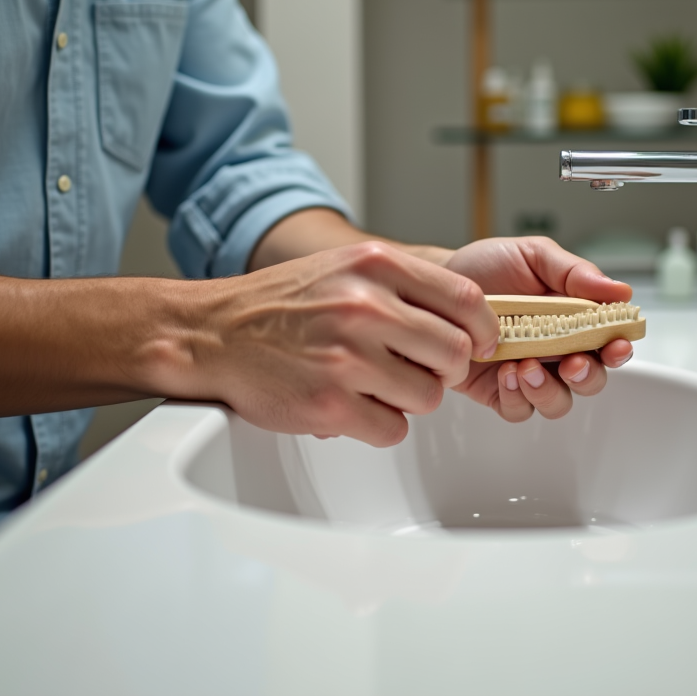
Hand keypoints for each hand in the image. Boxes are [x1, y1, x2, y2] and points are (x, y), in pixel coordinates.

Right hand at [176, 242, 498, 446]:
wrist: (213, 333)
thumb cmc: (282, 304)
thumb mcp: (345, 269)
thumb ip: (403, 285)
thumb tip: (470, 315)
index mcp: (374, 266)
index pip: (465, 298)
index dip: (482, 328)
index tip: (479, 342)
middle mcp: (364, 307)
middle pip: (455, 354)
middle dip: (445, 369)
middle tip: (420, 369)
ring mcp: (347, 358)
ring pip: (428, 397)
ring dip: (409, 399)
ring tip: (373, 385)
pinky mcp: (330, 404)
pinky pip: (393, 429)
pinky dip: (378, 424)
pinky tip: (351, 405)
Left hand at [443, 236, 634, 421]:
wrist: (439, 283)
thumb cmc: (488, 267)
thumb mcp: (534, 256)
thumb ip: (575, 273)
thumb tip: (619, 291)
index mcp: (573, 320)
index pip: (609, 342)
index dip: (619, 349)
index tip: (616, 344)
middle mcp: (556, 352)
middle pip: (590, 381)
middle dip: (588, 376)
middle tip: (572, 363)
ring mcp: (528, 375)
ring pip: (557, 402)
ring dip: (548, 390)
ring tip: (526, 366)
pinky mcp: (498, 391)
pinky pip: (518, 410)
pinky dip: (516, 398)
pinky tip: (504, 373)